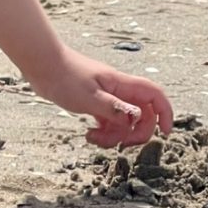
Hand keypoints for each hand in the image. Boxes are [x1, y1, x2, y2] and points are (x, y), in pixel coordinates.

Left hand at [28, 47, 173, 148]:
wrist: (42, 64)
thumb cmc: (65, 77)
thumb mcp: (89, 98)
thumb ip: (114, 109)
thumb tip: (137, 118)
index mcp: (121, 85)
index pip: (154, 95)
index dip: (165, 113)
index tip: (166, 133)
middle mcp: (118, 90)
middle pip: (142, 114)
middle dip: (136, 133)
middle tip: (121, 143)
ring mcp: (107, 97)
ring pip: (124, 121)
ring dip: (115, 136)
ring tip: (93, 138)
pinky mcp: (96, 103)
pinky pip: (109, 122)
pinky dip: (104, 133)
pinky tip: (89, 134)